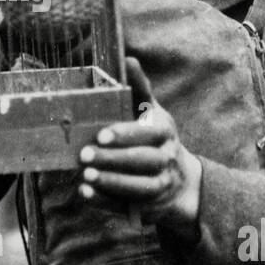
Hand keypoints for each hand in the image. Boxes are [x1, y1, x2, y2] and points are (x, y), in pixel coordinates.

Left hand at [77, 58, 202, 241]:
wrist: (180, 180)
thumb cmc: (155, 137)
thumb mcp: (152, 112)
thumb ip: (139, 88)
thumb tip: (127, 58)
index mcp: (165, 130)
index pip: (146, 133)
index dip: (125, 134)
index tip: (101, 135)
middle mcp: (166, 157)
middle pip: (141, 160)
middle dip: (113, 158)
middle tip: (84, 155)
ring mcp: (161, 183)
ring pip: (138, 186)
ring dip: (111, 180)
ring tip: (85, 174)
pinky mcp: (150, 205)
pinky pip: (128, 205)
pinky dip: (106, 201)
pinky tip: (86, 193)